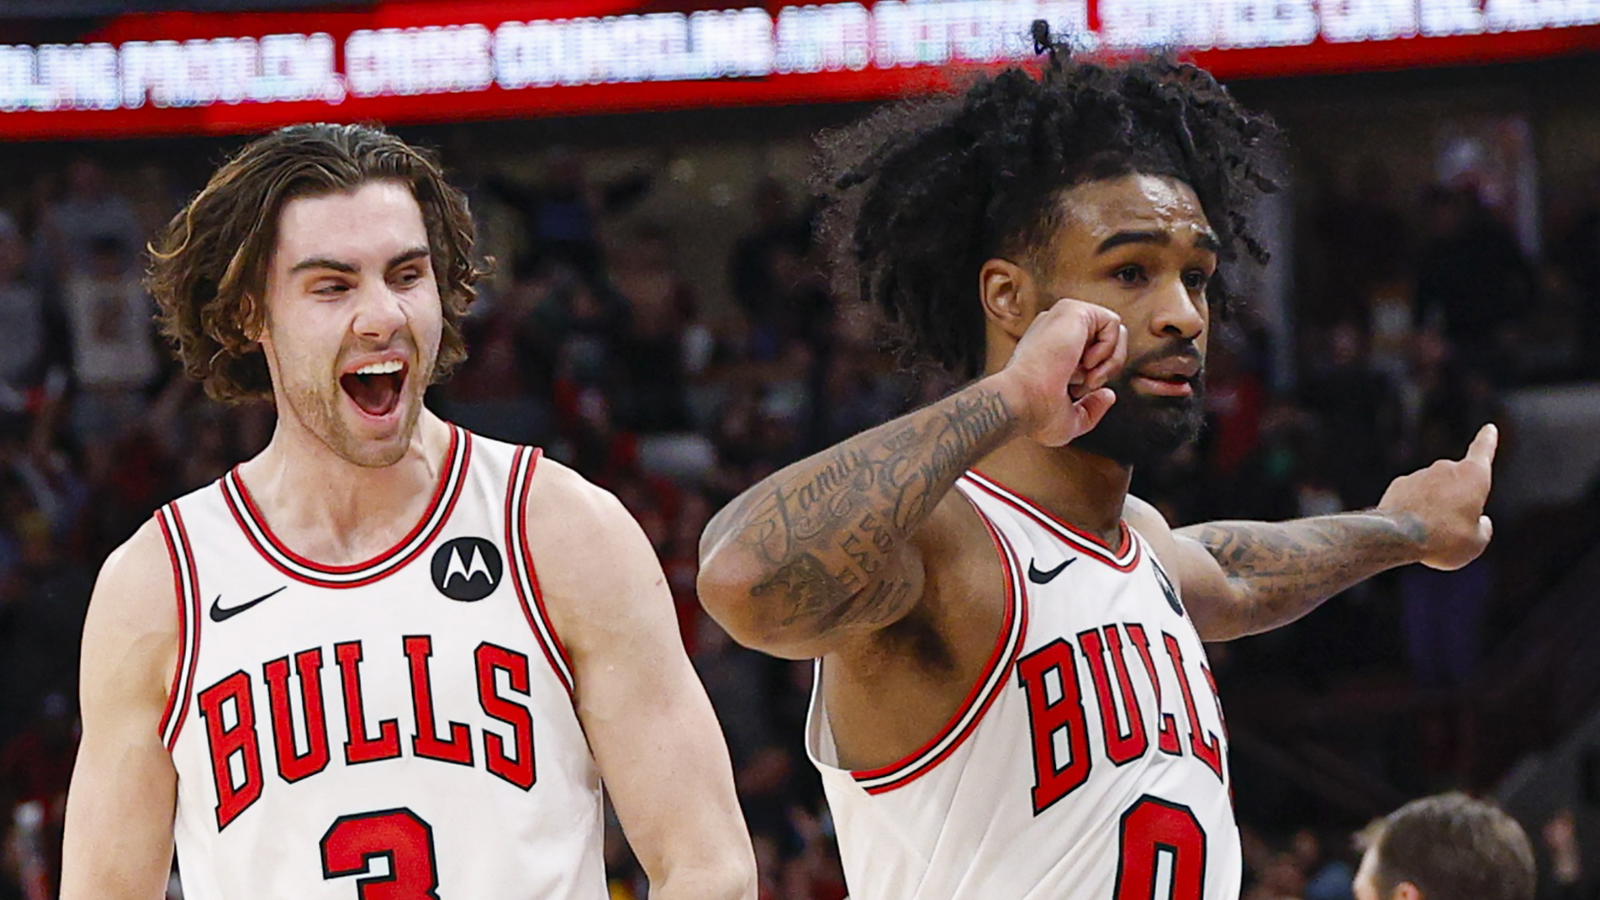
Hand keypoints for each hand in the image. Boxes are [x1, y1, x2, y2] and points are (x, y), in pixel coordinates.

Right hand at [988, 299, 1126, 446]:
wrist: (1021, 400)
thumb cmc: (1035, 413)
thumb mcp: (1069, 421)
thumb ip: (1091, 408)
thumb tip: (1109, 395)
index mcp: (1051, 350)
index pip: (1089, 354)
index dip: (1095, 377)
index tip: (1076, 392)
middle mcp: (1055, 331)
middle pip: (1104, 341)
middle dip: (1105, 368)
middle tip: (1085, 384)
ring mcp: (1062, 319)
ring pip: (1112, 331)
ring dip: (1110, 359)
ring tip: (1088, 375)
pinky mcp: (1072, 310)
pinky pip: (1112, 322)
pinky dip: (1110, 348)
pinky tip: (1086, 361)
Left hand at [1377, 423, 1496, 570]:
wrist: (1397, 537)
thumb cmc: (1444, 539)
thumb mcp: (1476, 543)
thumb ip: (1482, 528)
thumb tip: (1478, 522)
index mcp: (1473, 476)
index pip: (1483, 451)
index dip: (1487, 440)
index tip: (1489, 428)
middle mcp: (1446, 468)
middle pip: (1457, 485)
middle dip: (1456, 504)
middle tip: (1450, 530)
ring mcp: (1420, 474)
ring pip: (1433, 494)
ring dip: (1433, 510)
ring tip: (1428, 533)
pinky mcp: (1399, 484)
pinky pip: (1413, 498)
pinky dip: (1414, 511)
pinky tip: (1409, 527)